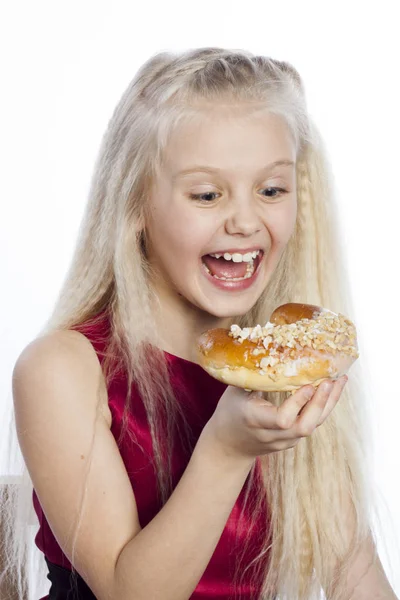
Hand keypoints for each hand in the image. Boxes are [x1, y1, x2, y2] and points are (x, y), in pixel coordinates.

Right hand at [202, 376, 347, 460]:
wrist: (229, 445)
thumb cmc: (230, 411)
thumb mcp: (236, 391)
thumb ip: (253, 374)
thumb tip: (269, 346)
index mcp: (256, 421)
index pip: (283, 419)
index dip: (298, 402)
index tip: (309, 384)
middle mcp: (273, 434)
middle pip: (304, 427)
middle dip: (321, 403)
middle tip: (331, 380)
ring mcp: (285, 440)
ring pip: (313, 426)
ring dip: (328, 403)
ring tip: (340, 380)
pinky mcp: (293, 440)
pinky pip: (312, 424)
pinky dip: (324, 407)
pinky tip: (331, 390)